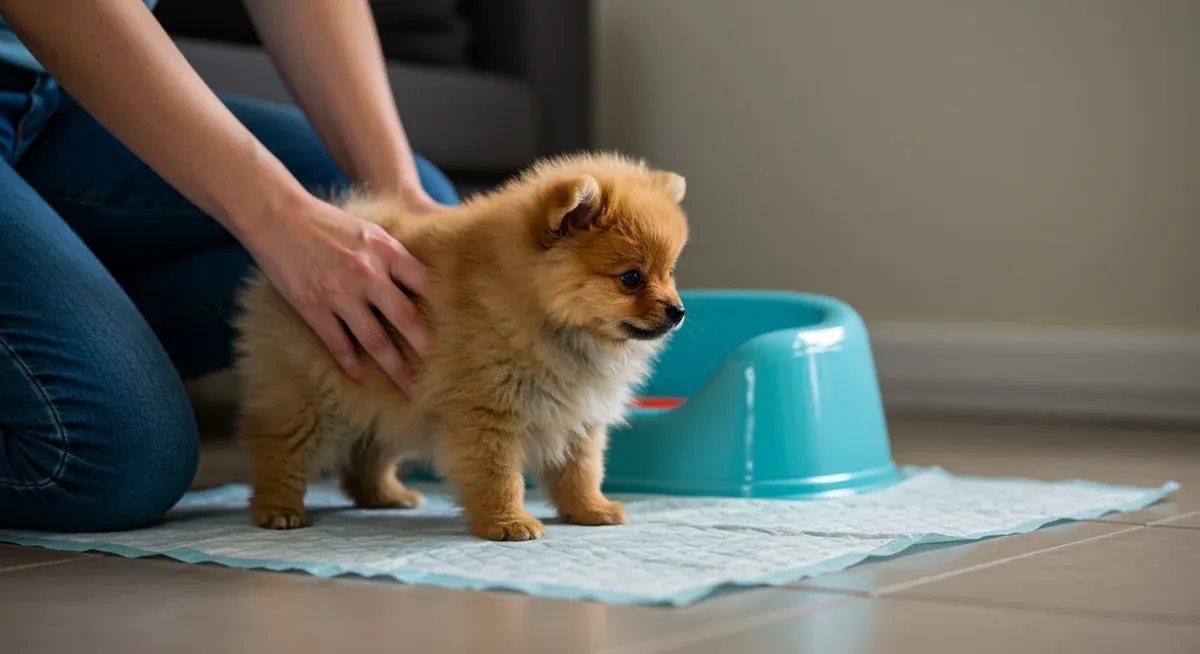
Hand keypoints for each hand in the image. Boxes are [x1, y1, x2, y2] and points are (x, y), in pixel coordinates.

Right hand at [245, 193, 429, 394]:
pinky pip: (338, 343)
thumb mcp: (370, 230)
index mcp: (385, 250)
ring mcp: (339, 292)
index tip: (460, 330)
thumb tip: (426, 279)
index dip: (444, 308)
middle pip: (407, 317)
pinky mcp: (313, 307)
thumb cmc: (329, 222)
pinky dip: (351, 364)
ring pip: (375, 339)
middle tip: (445, 372)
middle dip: (427, 348)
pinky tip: (363, 379)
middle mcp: (367, 273)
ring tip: (411, 389)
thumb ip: (395, 255)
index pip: (425, 283)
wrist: (279, 216)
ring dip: (395, 368)